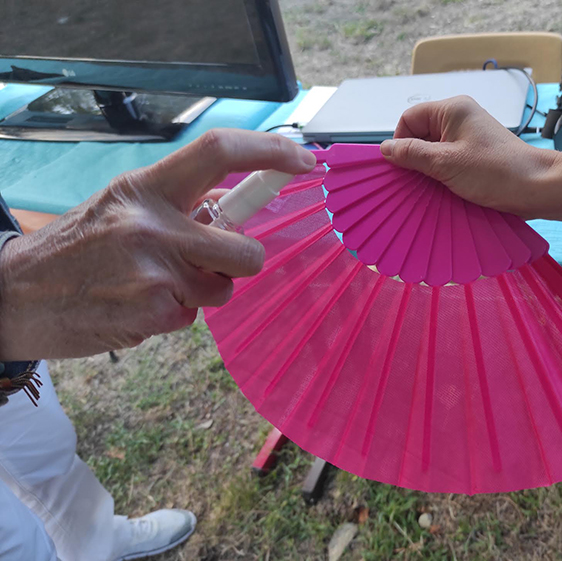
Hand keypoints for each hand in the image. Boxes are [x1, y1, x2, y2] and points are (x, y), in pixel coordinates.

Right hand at [0, 129, 316, 359]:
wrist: (13, 295)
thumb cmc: (78, 248)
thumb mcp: (122, 207)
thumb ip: (175, 205)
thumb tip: (229, 209)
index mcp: (146, 188)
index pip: (218, 151)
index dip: (269, 151)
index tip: (304, 159)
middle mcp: (154, 224)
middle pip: (247, 250)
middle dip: (242, 262)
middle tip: (213, 264)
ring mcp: (155, 272)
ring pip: (222, 290)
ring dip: (199, 293)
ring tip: (152, 285)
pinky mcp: (152, 312)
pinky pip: (192, 319)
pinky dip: (173, 316)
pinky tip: (134, 306)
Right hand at [380, 96, 561, 231]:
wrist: (536, 187)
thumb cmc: (493, 172)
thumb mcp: (446, 164)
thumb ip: (412, 154)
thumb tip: (384, 148)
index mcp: (452, 109)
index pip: (409, 118)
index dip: (400, 141)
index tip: (403, 168)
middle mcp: (459, 117)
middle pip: (420, 133)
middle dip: (413, 157)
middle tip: (416, 181)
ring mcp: (468, 135)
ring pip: (433, 149)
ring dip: (427, 169)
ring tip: (431, 187)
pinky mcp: (475, 153)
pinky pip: (447, 159)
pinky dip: (441, 174)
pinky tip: (444, 189)